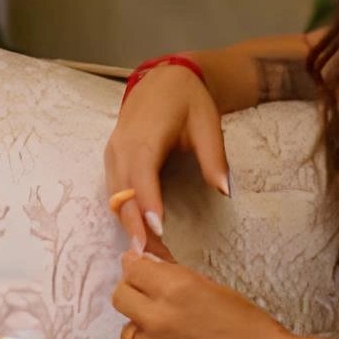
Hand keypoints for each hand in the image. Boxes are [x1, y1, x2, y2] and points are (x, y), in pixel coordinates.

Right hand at [103, 60, 230, 254]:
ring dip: (128, 226)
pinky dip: (125, 215)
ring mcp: (112, 156)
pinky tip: (140, 235)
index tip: (157, 231)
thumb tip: (225, 189)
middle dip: (135, 228)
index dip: (147, 203)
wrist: (163, 79)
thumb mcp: (208, 123)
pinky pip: (114, 193)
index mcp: (143, 138)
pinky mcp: (113, 162)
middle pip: (121, 195)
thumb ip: (214, 157)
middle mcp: (121, 149)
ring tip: (148, 256)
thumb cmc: (188, 100)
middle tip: (152, 260)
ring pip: (114, 198)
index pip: (141, 175)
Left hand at [111, 251, 297, 338]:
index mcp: (176, 289)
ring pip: (130, 333)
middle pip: (120, 298)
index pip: (132, 270)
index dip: (137, 269)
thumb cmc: (253, 329)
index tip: (141, 270)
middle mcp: (157, 318)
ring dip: (145, 330)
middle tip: (152, 300)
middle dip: (133, 295)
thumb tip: (151, 264)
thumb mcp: (218, 291)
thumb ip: (180, 278)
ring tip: (176, 337)